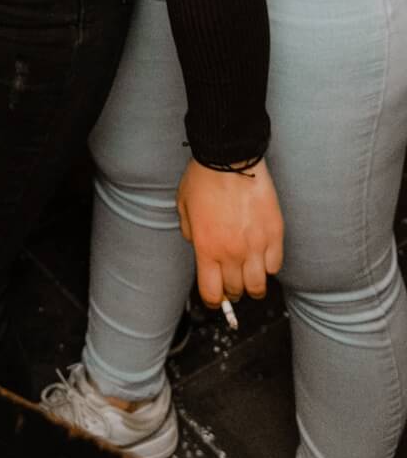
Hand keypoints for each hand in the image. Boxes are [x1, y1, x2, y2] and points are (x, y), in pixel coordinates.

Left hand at [177, 157, 283, 307]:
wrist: (229, 158)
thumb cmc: (203, 178)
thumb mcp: (182, 207)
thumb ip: (189, 233)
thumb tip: (197, 247)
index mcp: (206, 249)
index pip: (211, 293)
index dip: (213, 300)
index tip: (215, 297)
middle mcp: (231, 253)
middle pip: (236, 291)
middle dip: (232, 290)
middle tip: (231, 281)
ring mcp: (255, 246)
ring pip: (258, 287)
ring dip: (253, 286)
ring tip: (249, 276)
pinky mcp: (274, 235)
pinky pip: (275, 266)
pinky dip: (269, 266)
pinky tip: (262, 256)